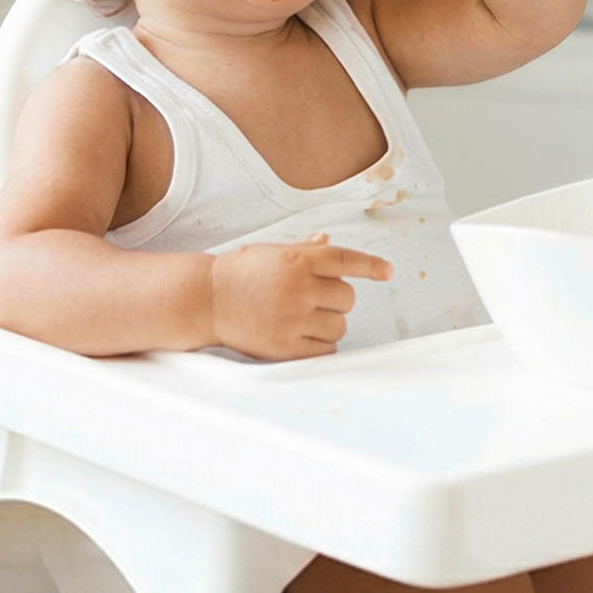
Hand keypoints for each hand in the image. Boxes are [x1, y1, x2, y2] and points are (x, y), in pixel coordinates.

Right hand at [208, 233, 391, 360]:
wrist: (205, 300)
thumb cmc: (238, 273)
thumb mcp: (270, 252)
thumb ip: (303, 250)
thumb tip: (328, 243)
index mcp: (296, 260)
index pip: (346, 260)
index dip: (370, 266)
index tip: (387, 271)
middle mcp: (299, 288)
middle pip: (347, 298)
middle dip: (334, 298)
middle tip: (310, 297)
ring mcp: (294, 318)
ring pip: (340, 325)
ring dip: (329, 323)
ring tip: (301, 317)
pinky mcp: (287, 346)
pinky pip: (326, 349)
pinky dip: (319, 344)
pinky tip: (300, 334)